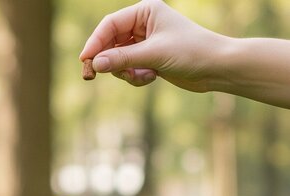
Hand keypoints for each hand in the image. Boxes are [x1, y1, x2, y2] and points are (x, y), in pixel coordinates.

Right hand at [79, 0, 224, 91]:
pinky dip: (135, 77)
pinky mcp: (149, 60)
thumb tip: (95, 64)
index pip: (110, 25)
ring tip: (141, 77)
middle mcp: (143, 24)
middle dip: (107, 61)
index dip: (95, 43)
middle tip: (92, 77)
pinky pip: (129, 70)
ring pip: (118, 59)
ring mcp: (145, 43)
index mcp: (145, 11)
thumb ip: (122, 59)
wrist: (215, 68)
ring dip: (125, 72)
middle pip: (110, 43)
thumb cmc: (190, 52)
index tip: (85, 61)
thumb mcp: (153, 55)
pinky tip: (151, 79)